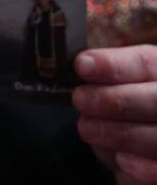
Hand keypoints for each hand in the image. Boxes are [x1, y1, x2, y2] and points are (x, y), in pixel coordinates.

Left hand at [74, 46, 156, 182]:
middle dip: (115, 100)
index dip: (113, 64)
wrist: (140, 148)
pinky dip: (143, 167)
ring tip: (87, 129)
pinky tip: (121, 160)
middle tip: (80, 100)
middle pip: (155, 99)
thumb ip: (105, 76)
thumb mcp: (115, 86)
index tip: (82, 65)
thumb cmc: (124, 108)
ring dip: (120, 133)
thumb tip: (82, 68)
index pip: (144, 62)